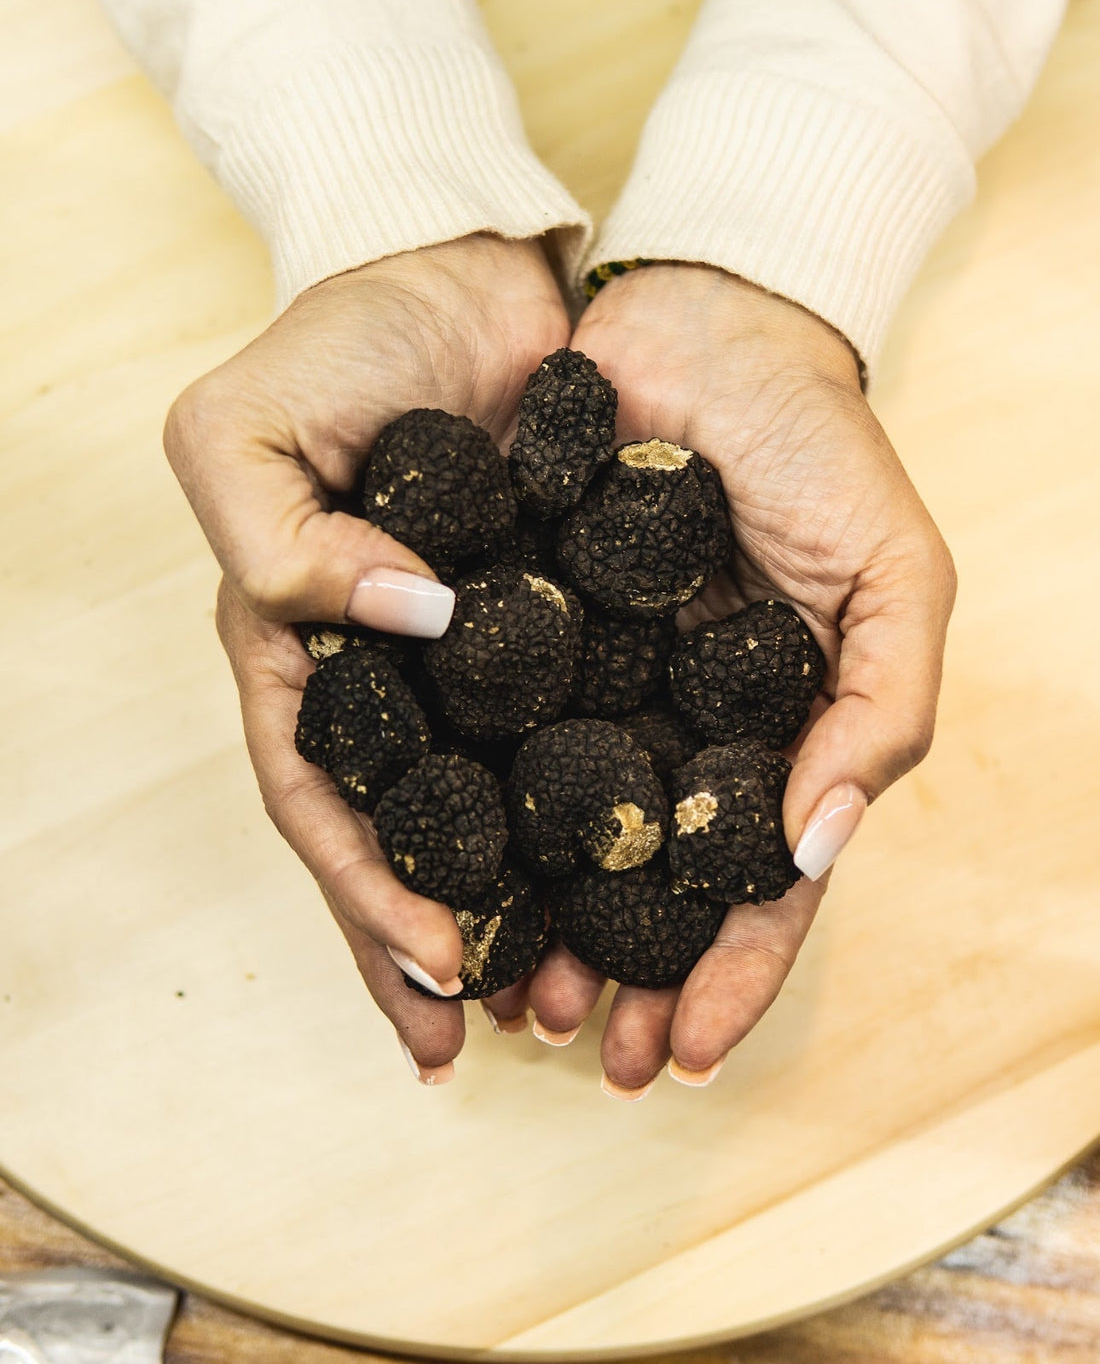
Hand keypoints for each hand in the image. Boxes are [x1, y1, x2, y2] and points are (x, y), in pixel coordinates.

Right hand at [164, 235, 569, 1082]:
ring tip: (570, 995)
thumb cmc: (335, 340)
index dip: (366, 895)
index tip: (438, 974)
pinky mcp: (562, 623)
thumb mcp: (242, 433)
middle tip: (497, 1040)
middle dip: (439, 944)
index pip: (320, 800)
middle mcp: (387, 673)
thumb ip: (285, 544)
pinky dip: (593, 804)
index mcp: (297, 648)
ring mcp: (476, 655)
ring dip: (522, 903)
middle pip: (408, 836)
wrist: (456, 266)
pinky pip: (578, 728)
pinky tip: (633, 873)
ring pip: (496, 805)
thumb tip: (405, 622)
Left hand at [513, 261, 955, 1095]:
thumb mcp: (896, 579)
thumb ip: (879, 712)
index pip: (753, 888)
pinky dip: (463, 802)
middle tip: (567, 1048)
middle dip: (611, 978)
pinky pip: (478, 728)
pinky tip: (436, 866)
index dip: (725, 979)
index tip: (677, 1055)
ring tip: (497, 992)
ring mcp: (588, 683)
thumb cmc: (822, 449)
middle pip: (641, 887)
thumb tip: (814, 851)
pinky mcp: (507, 628)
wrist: (710, 320)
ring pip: (553, 832)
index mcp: (766, 734)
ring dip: (529, 921)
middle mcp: (672, 727)